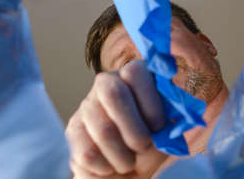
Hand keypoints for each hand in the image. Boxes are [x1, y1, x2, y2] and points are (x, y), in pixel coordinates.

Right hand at [66, 60, 167, 177]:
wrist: (130, 169)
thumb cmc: (153, 143)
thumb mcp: (167, 129)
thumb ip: (169, 118)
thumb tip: (170, 115)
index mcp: (134, 74)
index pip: (135, 73)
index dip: (149, 103)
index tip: (159, 127)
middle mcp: (107, 83)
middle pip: (114, 94)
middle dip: (135, 130)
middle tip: (143, 146)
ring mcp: (87, 105)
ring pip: (103, 130)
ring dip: (123, 157)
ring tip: (129, 162)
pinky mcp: (73, 130)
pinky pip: (87, 152)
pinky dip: (105, 167)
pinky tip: (110, 165)